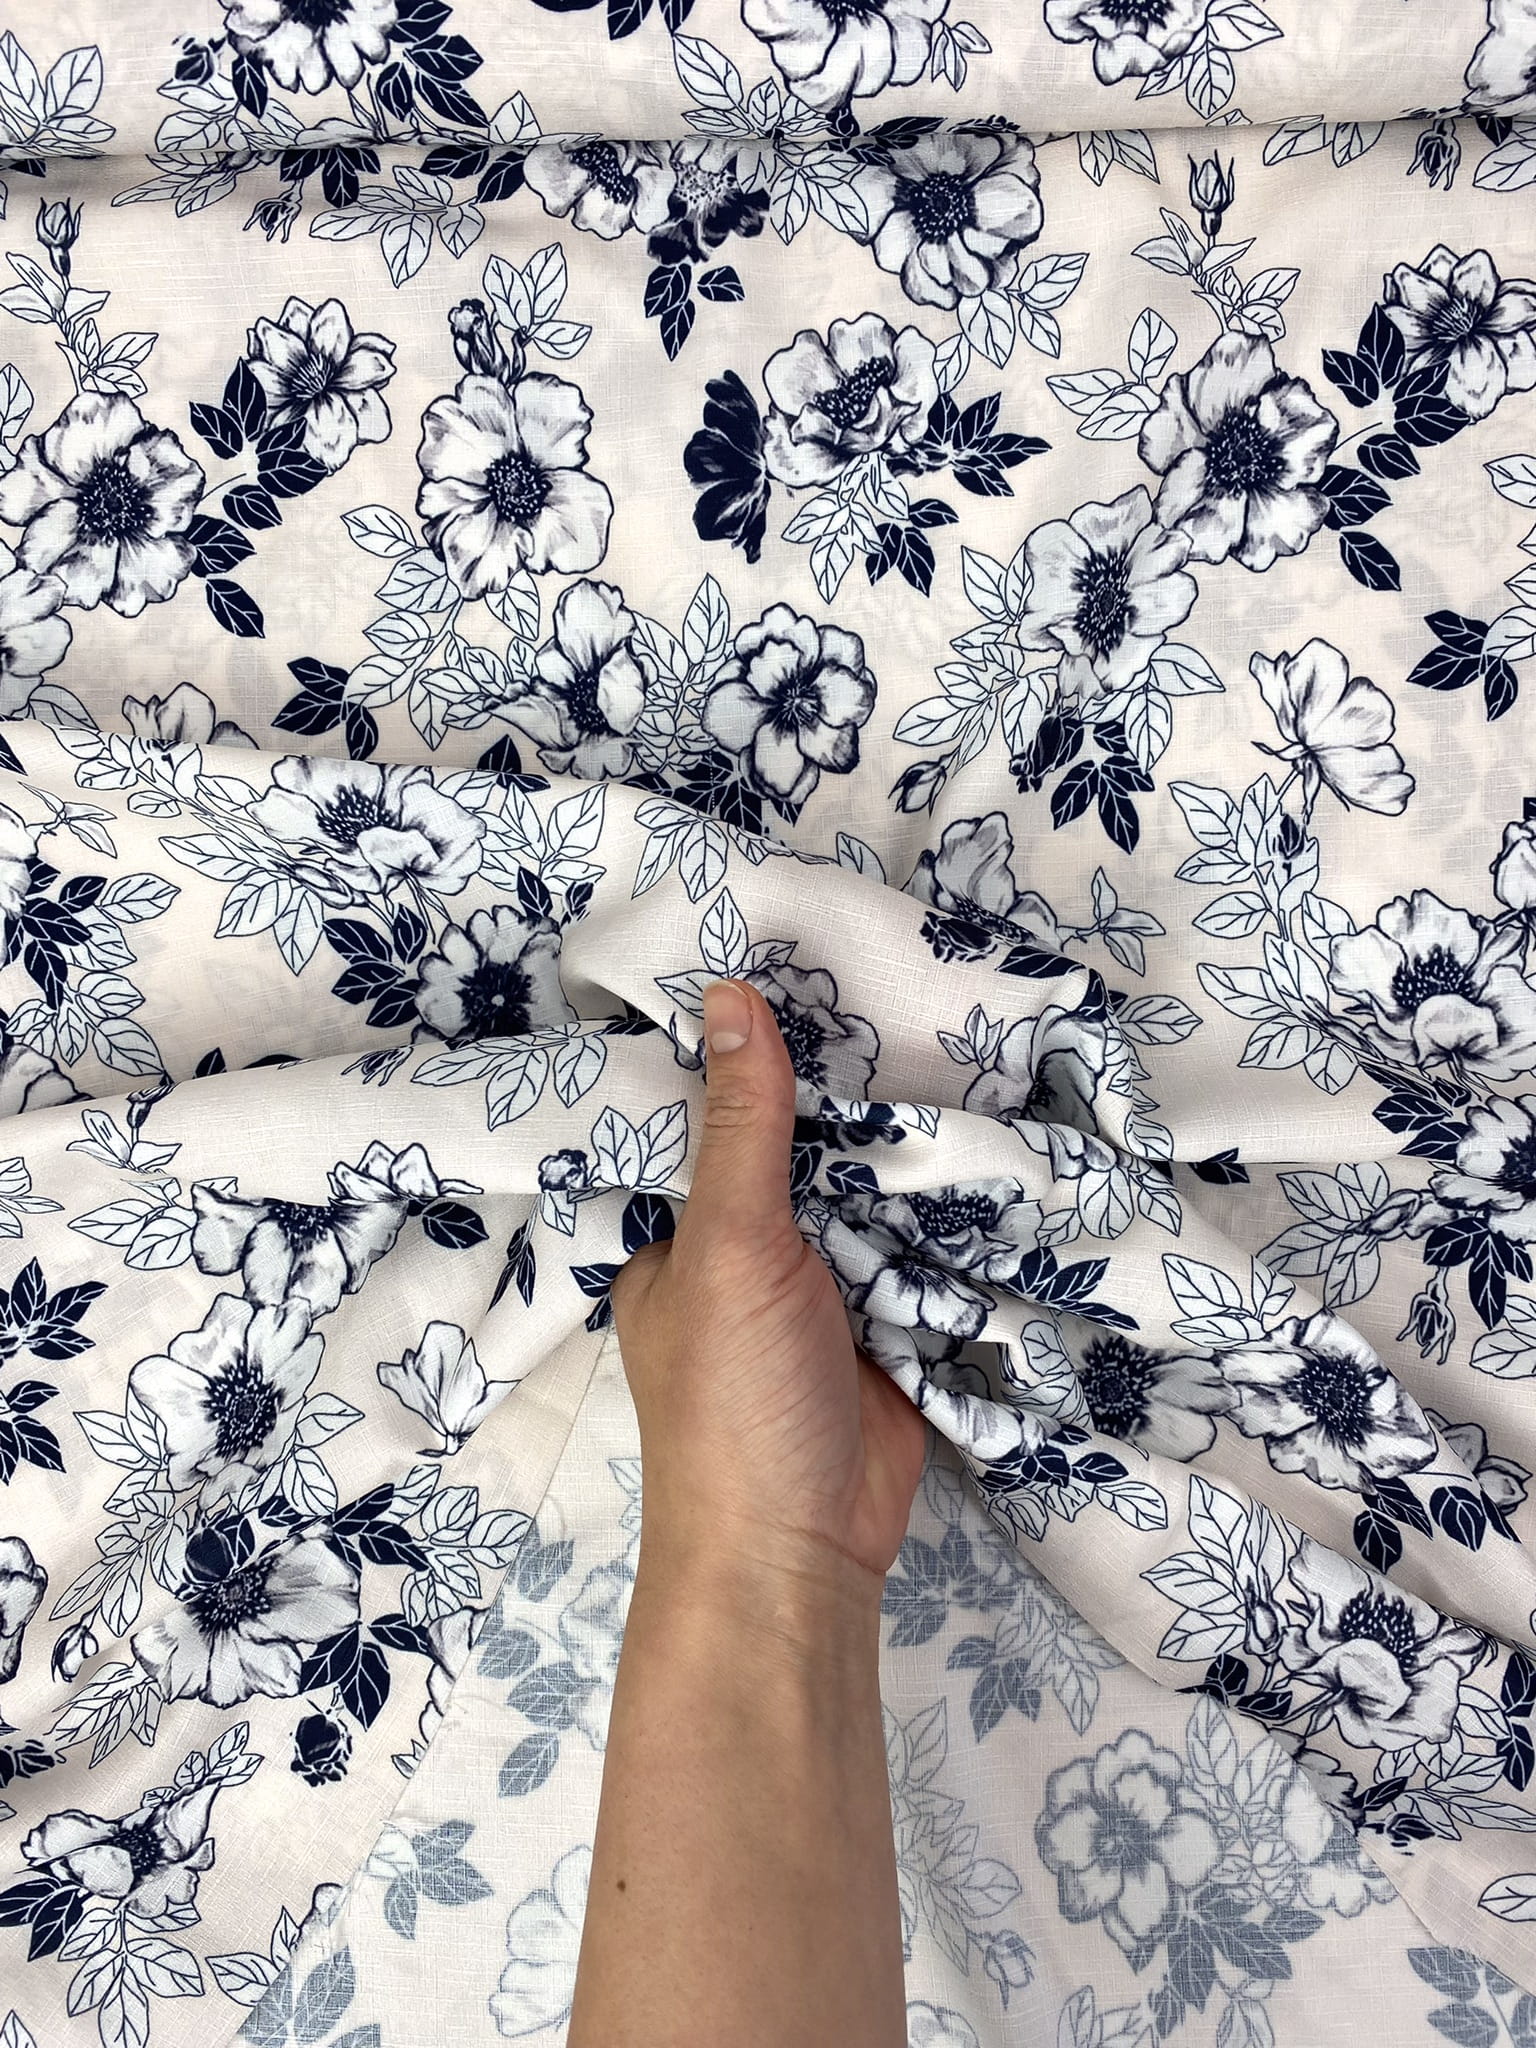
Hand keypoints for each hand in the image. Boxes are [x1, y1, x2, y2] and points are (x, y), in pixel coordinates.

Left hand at [608, 977, 928, 1599]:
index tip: (799, 959)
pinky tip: (990, 1132)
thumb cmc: (733, 1399)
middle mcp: (745, 1254)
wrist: (803, 1551)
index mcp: (678, 1236)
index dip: (750, 1054)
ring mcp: (821, 1291)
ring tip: (961, 1031)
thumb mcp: (731, 1247)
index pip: (709, 1121)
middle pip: (800, 1153)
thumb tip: (731, 993)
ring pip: (866, 1197)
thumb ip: (742, 1129)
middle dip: (845, 1096)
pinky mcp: (888, 1324)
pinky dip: (948, 1211)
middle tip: (904, 980)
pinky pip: (919, 1249)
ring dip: (903, 1149)